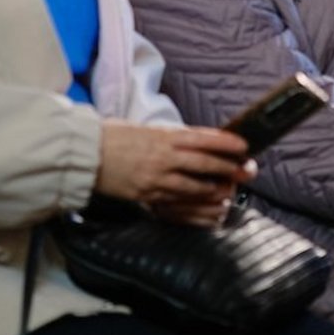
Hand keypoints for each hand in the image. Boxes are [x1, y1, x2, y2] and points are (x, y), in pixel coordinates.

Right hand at [97, 121, 255, 226]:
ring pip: (195, 186)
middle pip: (205, 163)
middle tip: (248, 170)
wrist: (84, 154)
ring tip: (230, 190)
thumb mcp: (146, 130)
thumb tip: (196, 142)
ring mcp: (156, 178)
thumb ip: (171, 137)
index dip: (226, 143)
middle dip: (230, 168)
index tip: (243, 146)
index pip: (203, 138)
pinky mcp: (147, 195)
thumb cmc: (113, 136)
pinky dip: (194, 204)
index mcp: (164, 135)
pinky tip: (205, 204)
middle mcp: (163, 156)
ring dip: (216, 189)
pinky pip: (177, 202)